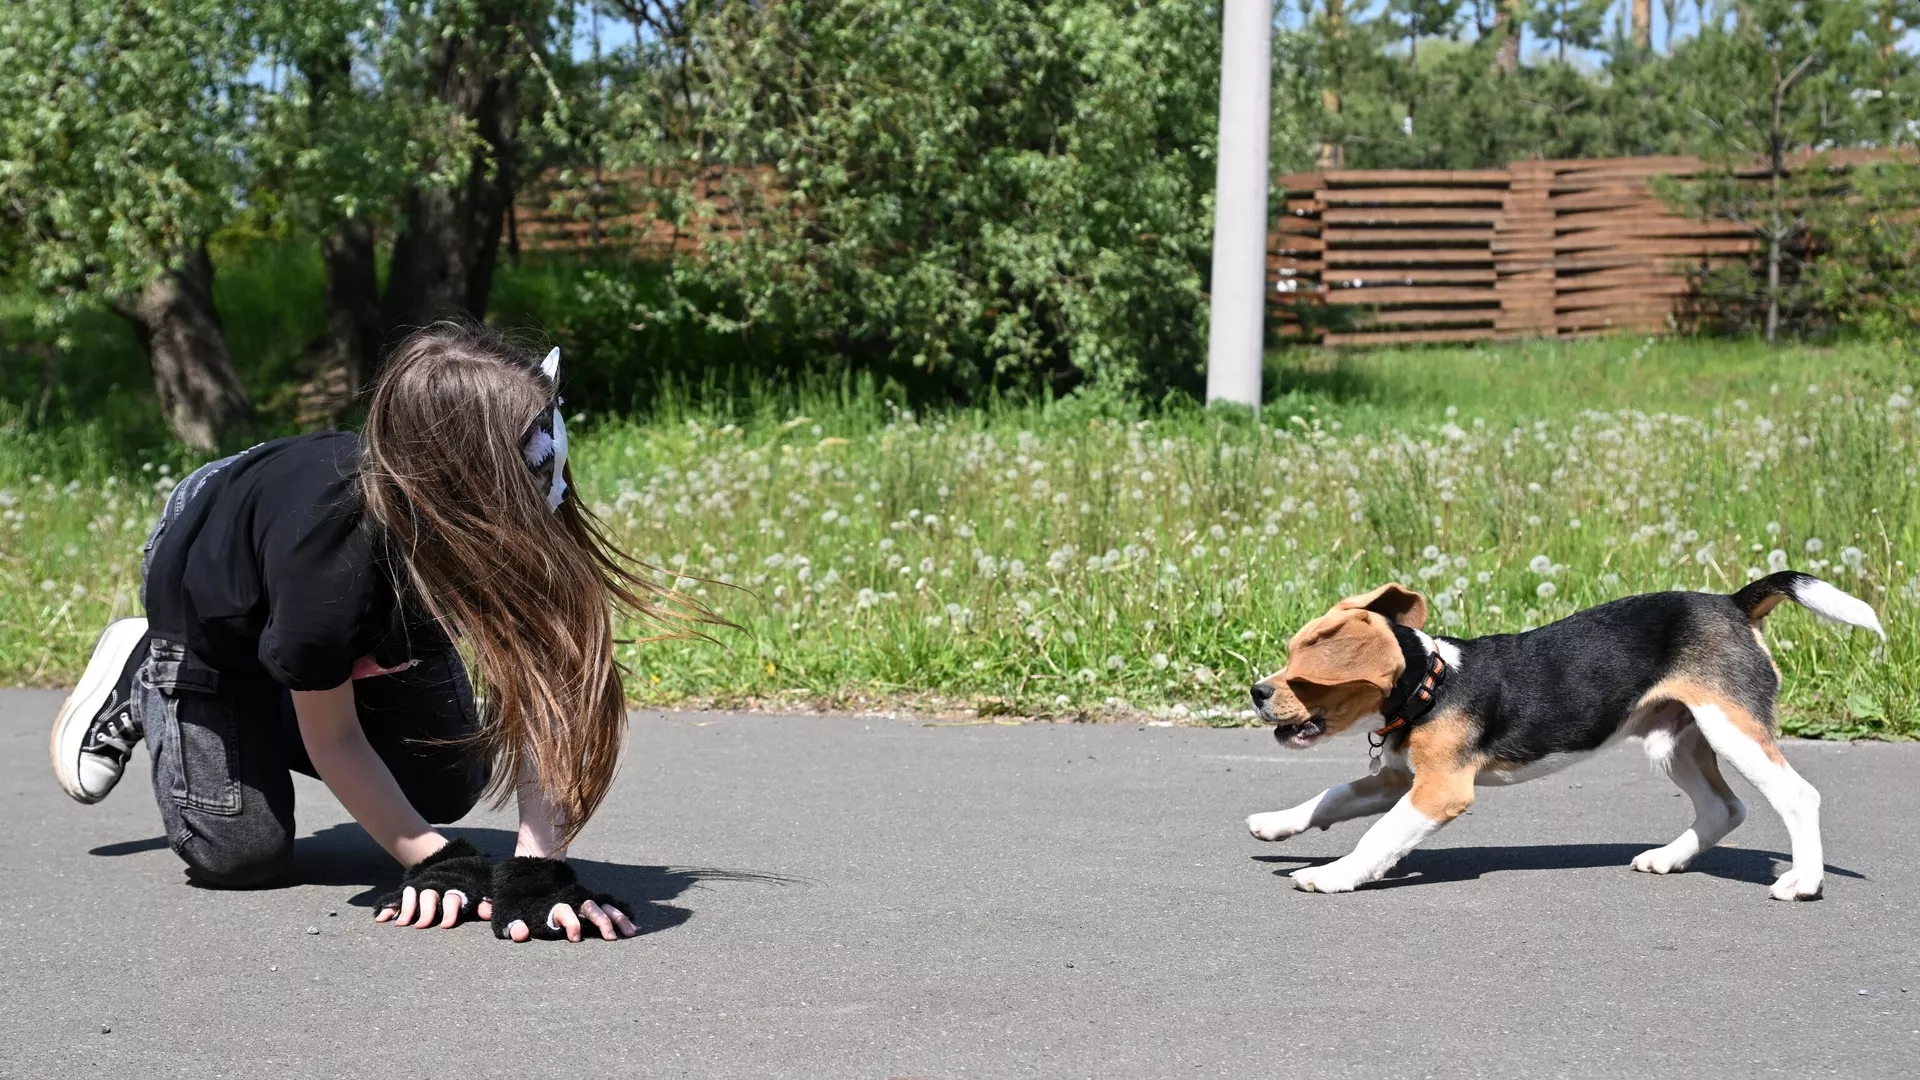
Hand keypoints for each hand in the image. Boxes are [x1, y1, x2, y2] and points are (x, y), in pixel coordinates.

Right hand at [373, 838, 492, 929]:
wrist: (450, 857)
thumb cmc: (467, 880)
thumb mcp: (477, 888)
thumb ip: (482, 901)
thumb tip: (489, 913)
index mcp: (454, 888)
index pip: (452, 899)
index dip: (450, 911)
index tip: (446, 925)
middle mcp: (436, 888)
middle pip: (429, 897)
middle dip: (425, 911)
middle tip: (421, 925)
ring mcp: (420, 888)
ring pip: (412, 897)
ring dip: (406, 909)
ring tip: (401, 923)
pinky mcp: (409, 892)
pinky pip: (397, 899)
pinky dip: (389, 907)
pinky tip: (381, 918)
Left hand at [490, 856, 640, 942]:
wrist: (530, 868)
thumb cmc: (518, 897)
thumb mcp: (509, 911)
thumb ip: (513, 924)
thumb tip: (520, 934)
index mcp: (552, 903)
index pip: (564, 912)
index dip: (570, 924)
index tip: (575, 938)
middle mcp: (570, 900)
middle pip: (589, 908)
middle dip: (601, 922)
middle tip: (611, 938)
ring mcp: (581, 899)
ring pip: (603, 906)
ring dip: (617, 919)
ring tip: (631, 933)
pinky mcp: (588, 900)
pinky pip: (608, 906)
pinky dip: (621, 915)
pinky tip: (632, 926)